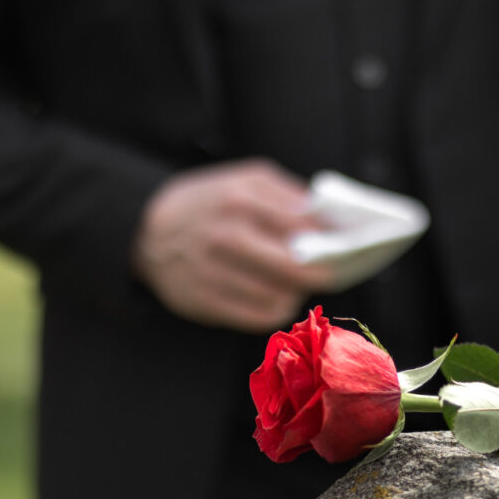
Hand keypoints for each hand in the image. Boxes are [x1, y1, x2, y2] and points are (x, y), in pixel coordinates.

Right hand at [132, 159, 332, 331]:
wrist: (145, 230)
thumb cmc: (209, 203)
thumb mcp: (244, 182)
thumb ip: (289, 195)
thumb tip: (331, 221)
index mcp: (239, 200)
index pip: (302, 226)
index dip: (332, 239)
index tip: (353, 244)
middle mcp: (225, 237)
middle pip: (294, 268)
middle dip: (322, 273)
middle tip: (335, 271)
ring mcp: (212, 273)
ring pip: (279, 297)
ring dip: (298, 293)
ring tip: (302, 282)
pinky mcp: (204, 303)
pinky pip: (259, 317)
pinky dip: (277, 309)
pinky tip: (281, 296)